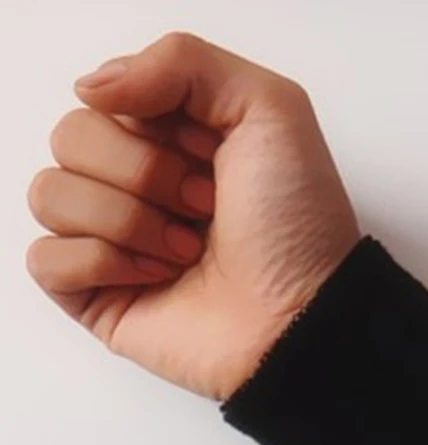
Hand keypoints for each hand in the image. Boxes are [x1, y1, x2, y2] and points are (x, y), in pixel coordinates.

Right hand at [27, 32, 360, 399]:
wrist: (300, 315)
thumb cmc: (296, 224)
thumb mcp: (270, 108)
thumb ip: (182, 62)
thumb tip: (91, 88)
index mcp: (171, 137)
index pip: (106, 94)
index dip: (155, 121)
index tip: (212, 155)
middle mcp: (137, 184)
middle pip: (70, 137)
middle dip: (144, 173)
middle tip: (204, 207)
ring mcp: (113, 240)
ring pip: (50, 193)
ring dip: (127, 220)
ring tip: (187, 251)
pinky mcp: (97, 294)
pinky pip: (44, 257)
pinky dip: (101, 263)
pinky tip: (156, 279)